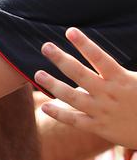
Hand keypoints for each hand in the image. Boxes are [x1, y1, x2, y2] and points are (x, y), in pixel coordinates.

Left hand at [36, 28, 136, 148]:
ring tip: (38, 74)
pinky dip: (59, 114)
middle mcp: (109, 94)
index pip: (100, 58)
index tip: (70, 31)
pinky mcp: (100, 127)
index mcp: (121, 79)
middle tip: (45, 47)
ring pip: (73, 97)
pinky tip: (44, 106)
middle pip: (80, 74)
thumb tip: (104, 54)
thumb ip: (118, 69)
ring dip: (53, 85)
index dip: (85, 44)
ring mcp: (103, 111)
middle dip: (61, 59)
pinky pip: (76, 121)